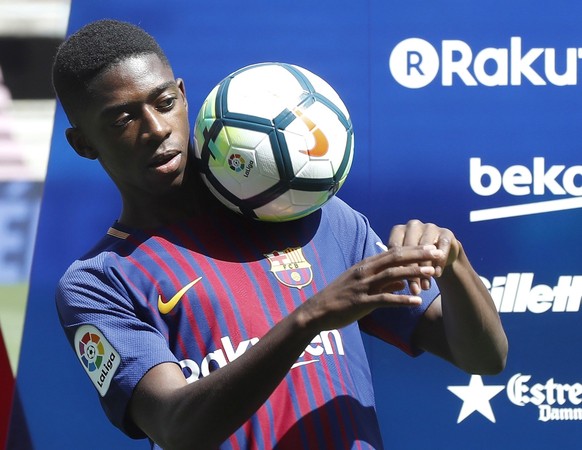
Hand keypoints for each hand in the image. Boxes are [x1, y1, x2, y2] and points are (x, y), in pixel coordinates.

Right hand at [299, 244, 443, 331]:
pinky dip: (402, 299)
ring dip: (414, 273)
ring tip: (432, 272)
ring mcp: (363, 286)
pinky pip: (385, 299)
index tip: (431, 247)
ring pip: (392, 275)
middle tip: (437, 253)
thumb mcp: (361, 285)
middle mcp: (365, 272)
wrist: (317, 311)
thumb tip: (402, 282)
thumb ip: (383, 283)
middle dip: (418, 255)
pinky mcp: (361, 302)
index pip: (393, 252)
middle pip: (395, 258)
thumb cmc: (339, 298)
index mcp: (365, 266)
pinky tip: (417, 302)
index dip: (413, 249)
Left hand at [388, 220, 460, 294]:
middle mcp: (413, 225)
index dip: (397, 266)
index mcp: (398, 230)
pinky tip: (437, 275)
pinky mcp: (446, 233)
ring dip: (426, 269)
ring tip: (425, 287)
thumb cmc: (415, 261)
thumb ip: (399, 269)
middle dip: (411, 271)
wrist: (441, 255)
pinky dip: (439, 263)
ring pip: (426, 249)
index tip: (397, 283)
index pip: (395, 247)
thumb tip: (396, 284)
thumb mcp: (405, 263)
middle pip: (410, 248)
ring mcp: (430, 227)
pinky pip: (442, 248)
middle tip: (413, 289)